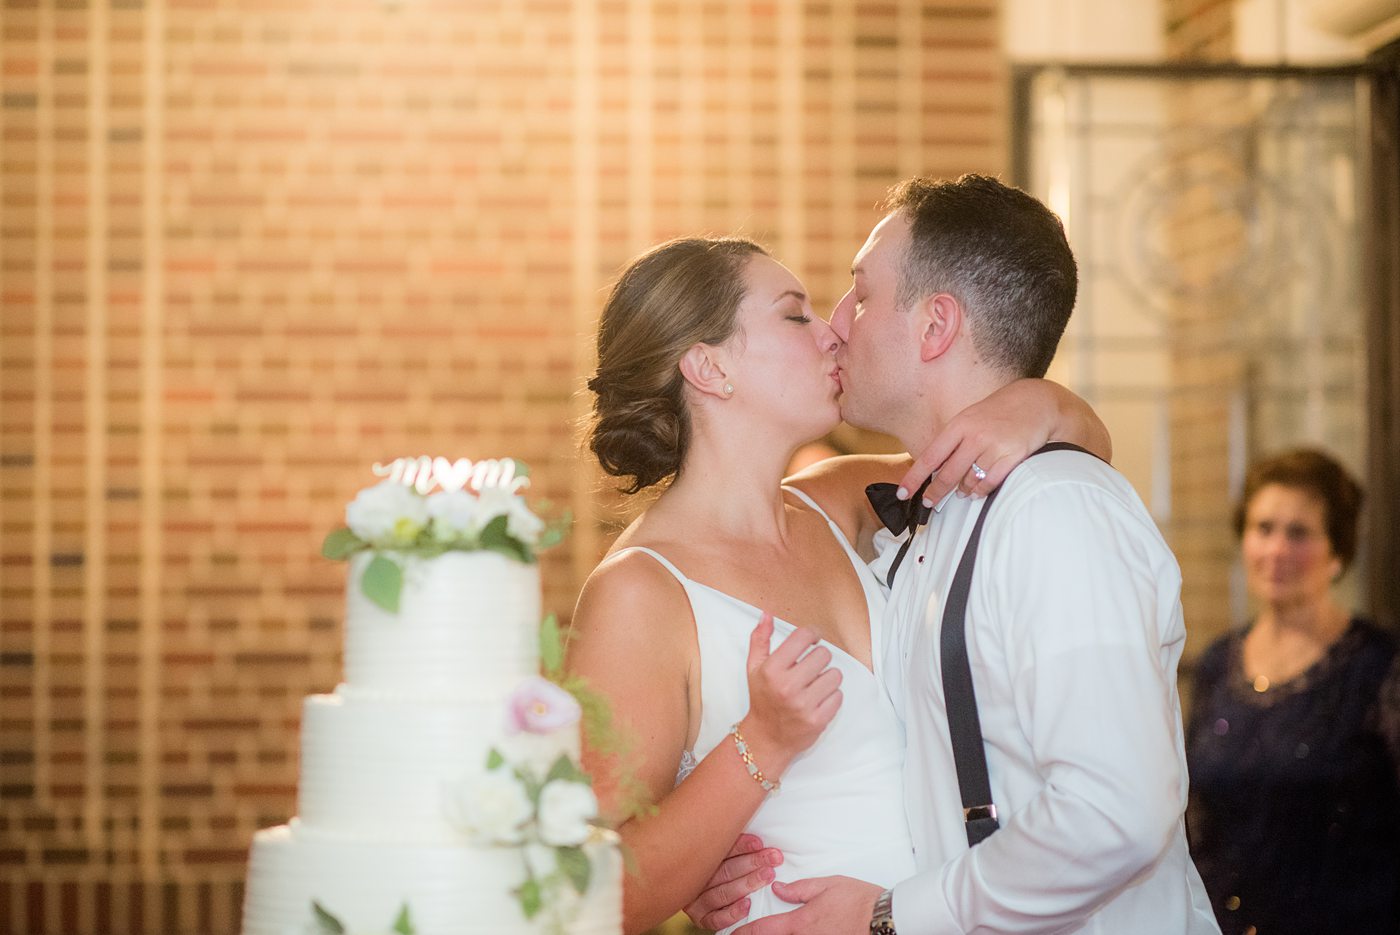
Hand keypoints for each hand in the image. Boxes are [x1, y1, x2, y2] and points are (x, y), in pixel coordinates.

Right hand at [684, 833, 784, 930]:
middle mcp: (696, 880)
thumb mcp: (723, 856)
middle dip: (752, 863)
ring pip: (723, 892)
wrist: (702, 903)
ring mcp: (697, 901)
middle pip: (725, 871)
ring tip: (767, 875)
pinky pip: (717, 919)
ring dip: (747, 883)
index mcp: (700, 860)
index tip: (760, 843)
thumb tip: (759, 837)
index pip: (721, 851)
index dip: (741, 846)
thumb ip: (734, 848)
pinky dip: (733, 911)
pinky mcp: (702, 920)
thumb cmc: (721, 871)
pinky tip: (748, 904)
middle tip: (773, 858)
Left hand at [732, 876, 882, 933]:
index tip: (732, 934)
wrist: (883, 921)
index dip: (744, 933)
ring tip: (766, 934)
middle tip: (744, 934)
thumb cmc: (858, 901)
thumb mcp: (827, 886)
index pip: (764, 930)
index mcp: (800, 923)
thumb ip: (799, 889)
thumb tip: (778, 889)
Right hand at [743, 613, 842, 768]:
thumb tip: (767, 614)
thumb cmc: (761, 699)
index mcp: (772, 670)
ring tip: (815, 684)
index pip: (803, 637)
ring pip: (835, 675)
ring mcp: (803, 705)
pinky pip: (839, 696)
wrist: (766, 738)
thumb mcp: (754, 668)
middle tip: (811, 667)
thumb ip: (760, 639)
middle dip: (819, 659)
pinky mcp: (817, 720)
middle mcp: (787, 686)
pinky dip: (832, 696)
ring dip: (828, 678)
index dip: (813, 634)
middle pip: (823, 655)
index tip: (814, 639)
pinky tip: (818, 699)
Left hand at [898, 377, 1059, 505]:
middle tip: (929, 503)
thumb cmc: (999, 412)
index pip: (930, 457)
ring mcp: (993, 446)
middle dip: (935, 492)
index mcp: (959, 425)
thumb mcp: (970, 418)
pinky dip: (980, 491)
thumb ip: (954, 442)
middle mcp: (974, 436)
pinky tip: (976, 493)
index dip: (914, 478)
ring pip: (969, 481)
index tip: (903, 493)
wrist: (1036, 402)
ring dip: (962, 491)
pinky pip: (990, 482)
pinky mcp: (1012, 456)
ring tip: (960, 493)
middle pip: (947, 474)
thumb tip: (935, 469)